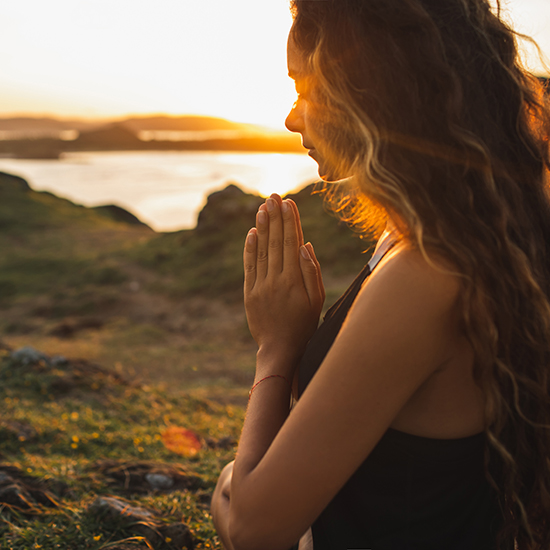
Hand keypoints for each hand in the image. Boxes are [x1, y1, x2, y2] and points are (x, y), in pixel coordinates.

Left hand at [243, 194, 323, 370]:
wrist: (280, 349)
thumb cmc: (304, 325)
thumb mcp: (316, 301)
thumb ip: (311, 272)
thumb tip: (305, 245)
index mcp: (293, 280)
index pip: (291, 243)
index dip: (290, 221)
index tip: (288, 202)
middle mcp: (275, 280)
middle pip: (275, 242)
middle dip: (275, 217)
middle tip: (273, 196)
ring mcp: (260, 286)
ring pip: (261, 250)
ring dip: (262, 227)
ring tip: (263, 207)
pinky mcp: (249, 293)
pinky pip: (249, 266)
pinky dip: (250, 248)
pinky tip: (252, 232)